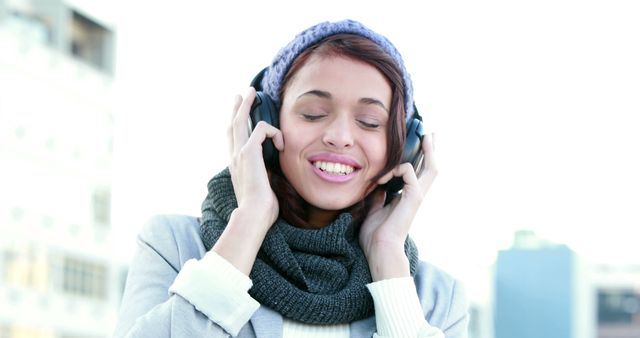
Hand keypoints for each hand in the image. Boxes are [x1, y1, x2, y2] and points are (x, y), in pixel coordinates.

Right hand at [227, 87, 283, 229]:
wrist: (253, 216)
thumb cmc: (262, 210)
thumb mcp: (264, 188)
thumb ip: (266, 176)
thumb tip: (275, 174)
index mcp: (237, 165)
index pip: (234, 139)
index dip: (236, 124)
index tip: (242, 115)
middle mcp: (234, 157)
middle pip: (232, 124)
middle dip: (238, 107)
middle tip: (243, 94)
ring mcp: (239, 153)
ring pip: (240, 120)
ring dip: (247, 105)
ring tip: (253, 93)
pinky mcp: (249, 152)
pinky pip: (262, 129)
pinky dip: (274, 132)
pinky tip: (281, 144)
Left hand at [359, 133, 436, 280]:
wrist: (380, 248)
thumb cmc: (375, 235)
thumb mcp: (373, 209)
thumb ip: (378, 196)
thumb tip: (377, 186)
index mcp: (406, 197)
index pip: (417, 174)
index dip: (419, 159)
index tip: (418, 145)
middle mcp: (416, 195)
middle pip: (430, 168)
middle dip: (432, 150)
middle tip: (431, 134)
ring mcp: (417, 195)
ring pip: (431, 168)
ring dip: (427, 151)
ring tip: (425, 137)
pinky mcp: (414, 196)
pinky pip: (408, 171)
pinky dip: (395, 168)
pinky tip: (382, 178)